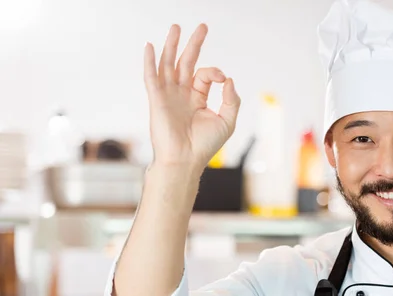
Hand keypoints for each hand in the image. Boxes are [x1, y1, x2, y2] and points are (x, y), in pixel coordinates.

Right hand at [144, 24, 240, 173]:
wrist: (185, 161)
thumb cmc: (205, 146)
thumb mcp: (227, 121)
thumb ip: (231, 99)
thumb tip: (229, 79)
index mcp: (197, 99)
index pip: (205, 75)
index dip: (215, 72)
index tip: (223, 79)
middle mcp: (182, 94)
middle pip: (186, 63)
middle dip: (194, 44)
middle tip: (202, 27)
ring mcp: (168, 96)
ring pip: (169, 64)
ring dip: (172, 46)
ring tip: (176, 27)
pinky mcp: (157, 100)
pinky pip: (151, 77)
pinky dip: (150, 61)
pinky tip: (149, 47)